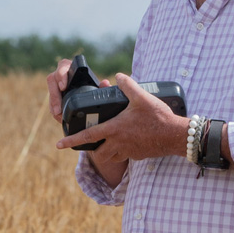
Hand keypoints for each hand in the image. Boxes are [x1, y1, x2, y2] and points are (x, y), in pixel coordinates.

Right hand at [46, 56, 115, 122]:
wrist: (85, 91)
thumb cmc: (91, 85)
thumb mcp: (96, 85)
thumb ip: (102, 85)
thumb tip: (105, 83)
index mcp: (70, 67)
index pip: (63, 67)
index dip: (62, 76)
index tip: (63, 87)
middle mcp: (60, 73)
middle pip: (52, 80)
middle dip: (55, 95)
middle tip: (58, 109)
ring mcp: (55, 84)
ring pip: (50, 91)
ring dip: (53, 104)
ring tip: (59, 115)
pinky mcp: (53, 94)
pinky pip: (50, 100)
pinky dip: (54, 109)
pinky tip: (59, 116)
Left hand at [56, 73, 188, 164]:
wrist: (175, 136)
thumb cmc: (158, 117)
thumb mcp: (142, 97)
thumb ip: (128, 85)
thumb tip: (119, 76)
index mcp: (114, 129)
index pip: (87, 136)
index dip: (71, 140)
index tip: (58, 144)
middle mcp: (118, 143)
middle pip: (97, 152)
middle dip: (92, 149)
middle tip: (91, 142)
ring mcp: (128, 151)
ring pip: (110, 156)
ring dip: (106, 151)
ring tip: (109, 142)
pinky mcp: (137, 155)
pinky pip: (124, 156)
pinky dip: (121, 151)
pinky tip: (128, 141)